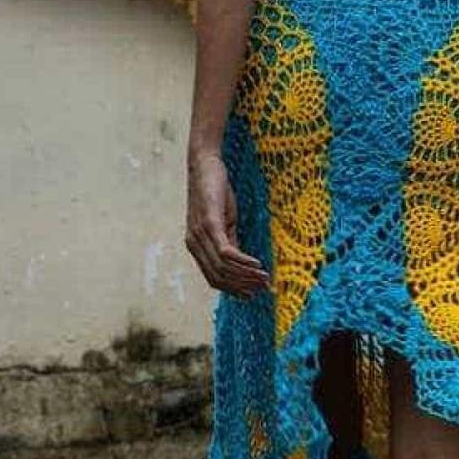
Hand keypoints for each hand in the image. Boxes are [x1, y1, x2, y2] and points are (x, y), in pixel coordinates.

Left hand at [185, 152, 269, 295]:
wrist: (204, 165)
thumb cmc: (215, 191)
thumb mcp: (223, 221)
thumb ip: (228, 241)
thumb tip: (239, 261)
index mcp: (196, 246)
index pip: (213, 278)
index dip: (233, 289)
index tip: (252, 294)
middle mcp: (194, 244)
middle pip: (218, 278)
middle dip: (242, 287)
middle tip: (263, 288)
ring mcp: (200, 235)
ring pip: (223, 268)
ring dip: (246, 276)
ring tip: (264, 278)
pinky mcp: (210, 224)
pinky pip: (226, 252)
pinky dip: (243, 262)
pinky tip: (257, 264)